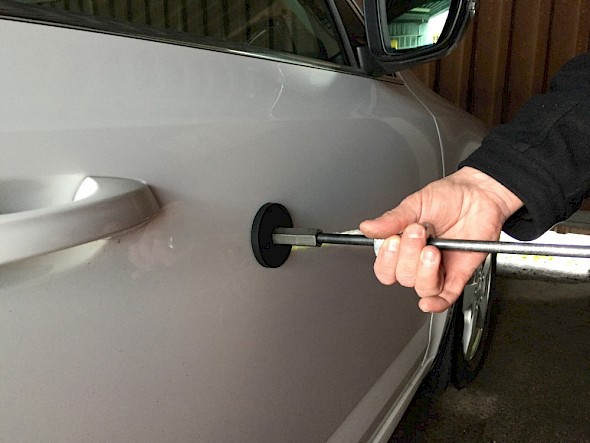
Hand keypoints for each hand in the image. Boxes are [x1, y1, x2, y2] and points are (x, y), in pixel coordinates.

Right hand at [359, 167, 522, 312]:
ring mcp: (438, 268)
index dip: (387, 259)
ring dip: (424, 271)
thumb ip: (392, 220)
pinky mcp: (458, 275)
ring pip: (422, 287)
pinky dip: (436, 303)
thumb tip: (368, 227)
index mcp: (404, 245)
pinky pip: (445, 297)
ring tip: (432, 250)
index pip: (386, 268)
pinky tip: (428, 302)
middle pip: (403, 277)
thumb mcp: (416, 204)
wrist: (480, 193)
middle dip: (409, 255)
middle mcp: (418, 260)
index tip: (393, 239)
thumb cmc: (450, 196)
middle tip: (419, 231)